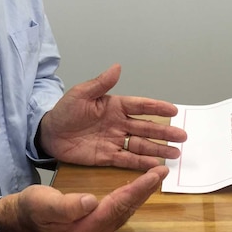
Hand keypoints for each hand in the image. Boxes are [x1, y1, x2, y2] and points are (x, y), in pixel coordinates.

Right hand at [0, 165, 168, 231]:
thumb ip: (67, 206)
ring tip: (155, 176)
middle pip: (127, 209)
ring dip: (141, 193)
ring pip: (126, 210)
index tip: (154, 174)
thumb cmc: (33, 208)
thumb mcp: (45, 204)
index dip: (138, 188)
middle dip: (146, 189)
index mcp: (86, 228)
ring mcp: (98, 231)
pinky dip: (131, 196)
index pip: (118, 205)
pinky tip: (137, 187)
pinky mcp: (97, 225)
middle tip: (162, 171)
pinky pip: (119, 210)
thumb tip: (91, 201)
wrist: (24, 219)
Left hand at [38, 65, 186, 170]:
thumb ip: (101, 83)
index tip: (174, 111)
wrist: (48, 135)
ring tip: (175, 153)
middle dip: (164, 132)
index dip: (157, 108)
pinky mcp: (107, 157)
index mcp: (114, 106)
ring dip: (158, 149)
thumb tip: (118, 67)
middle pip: (146, 128)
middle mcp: (118, 123)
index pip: (140, 106)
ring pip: (140, 145)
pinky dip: (141, 163)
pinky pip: (127, 160)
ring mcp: (114, 141)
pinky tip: (154, 165)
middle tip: (183, 136)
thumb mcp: (81, 94)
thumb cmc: (64, 111)